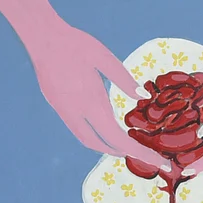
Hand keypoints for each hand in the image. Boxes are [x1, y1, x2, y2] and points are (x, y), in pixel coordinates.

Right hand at [27, 20, 162, 167]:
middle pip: (103, 145)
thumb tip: (144, 97)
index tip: (160, 162)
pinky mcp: (58, 107)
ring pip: (88, 140)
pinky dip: (96, 136)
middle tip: (148, 155)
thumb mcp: (104, 58)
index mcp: (91, 103)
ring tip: (128, 145)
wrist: (42, 39)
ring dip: (108, 146)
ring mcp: (65, 112)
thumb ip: (124, 80)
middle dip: (126, 153)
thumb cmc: (75, 44)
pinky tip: (105, 128)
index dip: (139, 152)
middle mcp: (76, 114)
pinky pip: (80, 130)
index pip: (118, 138)